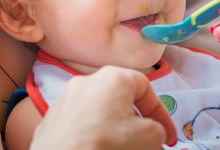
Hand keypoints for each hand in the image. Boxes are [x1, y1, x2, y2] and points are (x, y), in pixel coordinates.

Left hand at [30, 65, 176, 149]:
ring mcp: (66, 98)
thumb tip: (153, 134)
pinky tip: (96, 146)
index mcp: (114, 77)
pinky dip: (93, 133)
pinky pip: (81, 123)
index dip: (161, 115)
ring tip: (121, 146)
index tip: (167, 137)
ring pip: (100, 111)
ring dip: (115, 128)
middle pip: (122, 100)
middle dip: (137, 123)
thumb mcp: (148, 137)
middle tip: (145, 142)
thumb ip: (158, 130)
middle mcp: (88, 81)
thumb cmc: (105, 143)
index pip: (146, 89)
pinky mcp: (52, 118)